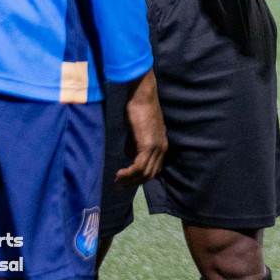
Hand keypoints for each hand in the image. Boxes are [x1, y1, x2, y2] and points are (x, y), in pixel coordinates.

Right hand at [115, 70, 166, 187]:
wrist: (142, 95)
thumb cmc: (137, 108)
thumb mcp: (137, 130)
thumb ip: (135, 144)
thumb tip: (130, 156)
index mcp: (161, 145)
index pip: (154, 169)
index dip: (140, 177)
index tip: (127, 180)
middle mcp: (162, 148)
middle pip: (150, 174)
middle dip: (134, 183)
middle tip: (119, 185)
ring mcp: (156, 147)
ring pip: (144, 173)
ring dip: (129, 180)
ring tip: (117, 182)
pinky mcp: (147, 145)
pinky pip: (139, 167)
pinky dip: (129, 174)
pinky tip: (119, 174)